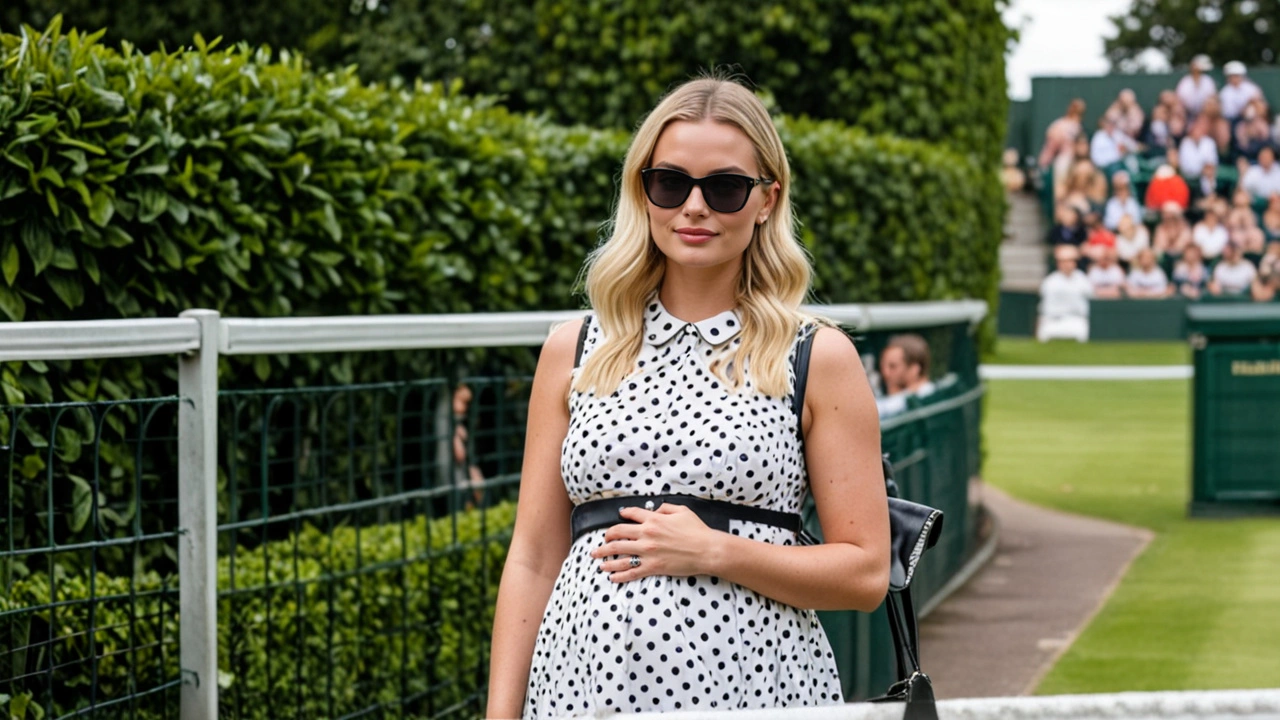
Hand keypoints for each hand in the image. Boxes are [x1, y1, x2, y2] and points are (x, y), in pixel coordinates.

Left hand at [589, 504, 719, 582]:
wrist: (706, 550)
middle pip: (617, 534)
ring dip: (606, 558)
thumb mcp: (682, 511)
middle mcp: (647, 535)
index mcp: (654, 520)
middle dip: (605, 538)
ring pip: (619, 554)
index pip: (631, 515)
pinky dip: (619, 576)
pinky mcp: (653, 567)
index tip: (618, 516)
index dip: (622, 514)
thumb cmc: (697, 531)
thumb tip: (655, 509)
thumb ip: (666, 508)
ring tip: (598, 560)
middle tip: (600, 542)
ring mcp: (648, 552)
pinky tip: (612, 577)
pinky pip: (631, 572)